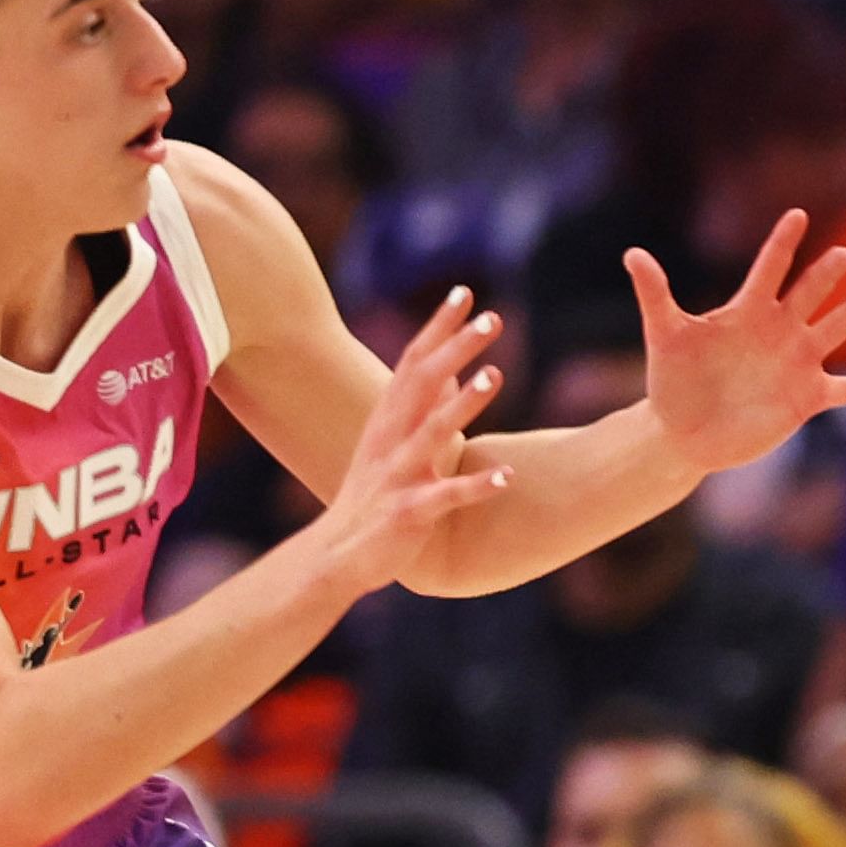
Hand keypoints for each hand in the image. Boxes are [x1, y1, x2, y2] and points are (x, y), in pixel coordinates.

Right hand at [311, 296, 516, 591]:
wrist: (336, 556)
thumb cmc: (374, 494)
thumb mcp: (394, 443)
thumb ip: (425, 405)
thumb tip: (457, 368)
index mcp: (387, 419)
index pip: (413, 361)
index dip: (438, 326)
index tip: (465, 291)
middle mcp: (390, 439)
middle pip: (422, 384)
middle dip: (455, 348)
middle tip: (492, 317)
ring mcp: (398, 475)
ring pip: (431, 432)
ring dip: (463, 404)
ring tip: (496, 376)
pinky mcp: (409, 513)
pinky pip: (446, 497)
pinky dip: (477, 487)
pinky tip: (509, 477)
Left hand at [628, 210, 845, 476]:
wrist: (684, 431)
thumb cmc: (672, 380)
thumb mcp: (664, 335)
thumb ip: (655, 294)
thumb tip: (632, 253)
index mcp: (747, 311)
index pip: (770, 269)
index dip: (782, 243)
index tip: (797, 214)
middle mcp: (779, 330)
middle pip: (811, 294)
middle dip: (827, 275)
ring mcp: (798, 362)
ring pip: (836, 329)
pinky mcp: (808, 397)